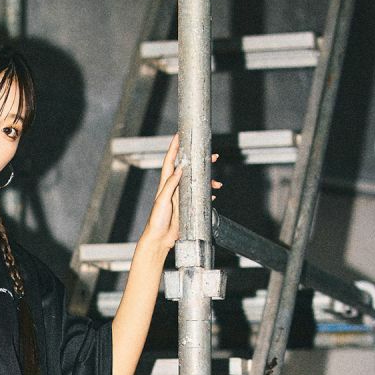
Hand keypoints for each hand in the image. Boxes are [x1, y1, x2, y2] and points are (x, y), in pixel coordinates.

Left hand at [141, 131, 222, 253]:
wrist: (159, 240)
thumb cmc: (157, 221)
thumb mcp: (162, 201)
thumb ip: (170, 185)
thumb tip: (179, 169)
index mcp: (166, 184)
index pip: (171, 161)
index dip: (174, 147)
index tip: (179, 134)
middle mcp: (174, 188)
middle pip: (189, 169)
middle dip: (200, 161)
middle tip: (213, 156)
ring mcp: (181, 196)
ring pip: (197, 182)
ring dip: (208, 181)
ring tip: (218, 183)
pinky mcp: (186, 206)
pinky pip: (199, 196)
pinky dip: (207, 194)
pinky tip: (213, 195)